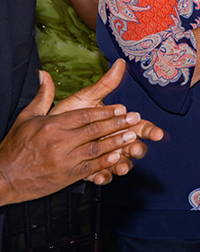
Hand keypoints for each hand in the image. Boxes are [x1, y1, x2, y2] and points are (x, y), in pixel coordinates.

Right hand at [0, 69, 155, 205]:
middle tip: (135, 117)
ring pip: (95, 149)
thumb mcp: (27, 117)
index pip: (84, 115)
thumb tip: (44, 74)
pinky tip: (118, 158)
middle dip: (116, 124)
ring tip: (132, 136)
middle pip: (93, 130)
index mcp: (52, 125)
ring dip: (116, 142)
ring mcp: (63, 160)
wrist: (2, 177)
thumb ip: (43, 96)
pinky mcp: (65, 176)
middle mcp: (59, 141)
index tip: (121, 107)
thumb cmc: (15, 145)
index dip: (105, 111)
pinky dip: (104, 164)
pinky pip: (89, 169)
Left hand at [51, 59, 163, 183]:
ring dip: (123, 165)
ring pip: (121, 163)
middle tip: (135, 150)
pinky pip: (102, 176)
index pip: (139, 127)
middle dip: (137, 149)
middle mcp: (115, 141)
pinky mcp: (92, 170)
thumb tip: (120, 63)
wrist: (43, 138)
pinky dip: (103, 177)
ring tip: (120, 167)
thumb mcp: (86, 99)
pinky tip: (100, 176)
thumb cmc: (67, 116)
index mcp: (117, 124)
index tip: (157, 134)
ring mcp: (106, 156)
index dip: (150, 130)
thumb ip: (105, 84)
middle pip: (134, 146)